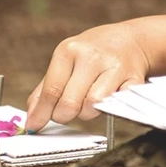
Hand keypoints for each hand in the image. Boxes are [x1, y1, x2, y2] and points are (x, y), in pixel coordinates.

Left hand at [26, 21, 149, 129]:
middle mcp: (90, 57)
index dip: (42, 113)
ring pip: (92, 107)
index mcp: (69, 50)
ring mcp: (113, 68)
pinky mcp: (133, 80)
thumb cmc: (92, 52)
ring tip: (86, 102)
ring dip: (86, 113)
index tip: (34, 126)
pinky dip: (109, 110)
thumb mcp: (65, 59)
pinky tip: (107, 100)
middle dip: (63, 115)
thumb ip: (46, 87)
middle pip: (70, 103)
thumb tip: (32, 113)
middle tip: (64, 113)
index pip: (51, 89)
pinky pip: (115, 106)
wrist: (130, 40)